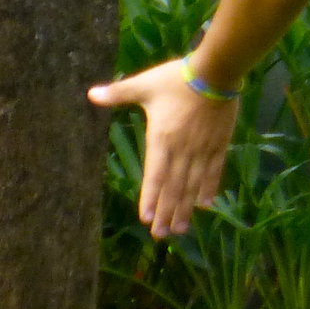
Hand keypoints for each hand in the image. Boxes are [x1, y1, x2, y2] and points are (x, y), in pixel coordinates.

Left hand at [89, 57, 237, 238]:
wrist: (215, 73)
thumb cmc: (176, 79)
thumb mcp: (144, 85)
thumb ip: (118, 93)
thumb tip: (90, 94)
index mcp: (161, 138)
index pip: (155, 175)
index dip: (150, 198)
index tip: (146, 218)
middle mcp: (182, 150)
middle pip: (174, 187)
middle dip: (167, 212)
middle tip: (162, 234)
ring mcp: (202, 149)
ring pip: (192, 185)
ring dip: (185, 207)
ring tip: (181, 228)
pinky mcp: (219, 144)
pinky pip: (213, 171)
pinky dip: (208, 188)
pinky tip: (205, 205)